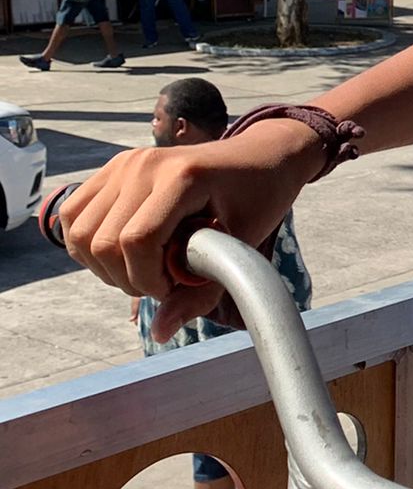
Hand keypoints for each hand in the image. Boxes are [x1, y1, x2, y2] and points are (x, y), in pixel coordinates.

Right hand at [58, 121, 326, 341]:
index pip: (137, 241)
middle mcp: (144, 164)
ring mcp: (124, 163)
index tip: (174, 290)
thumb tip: (159, 332)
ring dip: (105, 266)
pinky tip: (126, 252)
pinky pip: (74, 216)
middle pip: (103, 243)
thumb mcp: (242, 246)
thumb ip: (200, 291)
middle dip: (129, 279)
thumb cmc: (260, 198)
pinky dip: (90, 244)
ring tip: (146, 267)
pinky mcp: (113, 168)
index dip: (148, 280)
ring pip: (80, 234)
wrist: (263, 155)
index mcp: (182, 176)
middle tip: (165, 281)